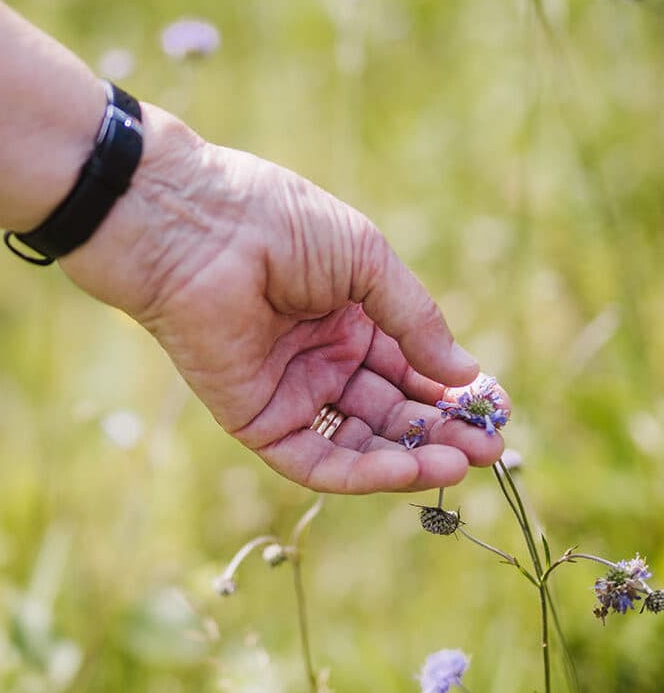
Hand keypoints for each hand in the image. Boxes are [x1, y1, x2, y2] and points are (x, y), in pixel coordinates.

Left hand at [62, 105, 507, 493]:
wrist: (196, 226)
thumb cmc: (279, 223)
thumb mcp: (366, 260)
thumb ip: (415, 319)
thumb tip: (464, 374)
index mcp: (345, 310)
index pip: (410, 362)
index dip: (453, 386)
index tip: (496, 407)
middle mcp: (319, 353)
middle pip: (391, 406)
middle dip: (441, 428)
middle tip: (490, 448)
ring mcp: (288, 388)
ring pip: (359, 438)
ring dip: (412, 455)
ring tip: (462, 461)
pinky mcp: (255, 418)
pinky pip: (315, 457)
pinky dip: (363, 470)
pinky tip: (410, 470)